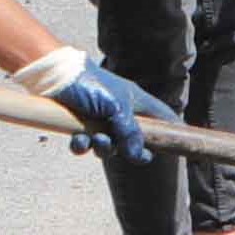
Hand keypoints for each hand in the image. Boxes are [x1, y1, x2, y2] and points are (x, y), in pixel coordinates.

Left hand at [54, 56, 175, 162]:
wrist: (52, 78)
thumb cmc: (90, 83)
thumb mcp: (117, 107)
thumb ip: (130, 133)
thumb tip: (139, 157)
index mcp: (137, 103)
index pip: (164, 118)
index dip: (173, 130)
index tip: (182, 144)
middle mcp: (121, 113)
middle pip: (135, 139)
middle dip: (130, 149)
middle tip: (131, 154)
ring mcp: (100, 121)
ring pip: (109, 145)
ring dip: (103, 147)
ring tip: (96, 139)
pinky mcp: (78, 128)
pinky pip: (85, 146)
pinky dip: (82, 146)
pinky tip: (78, 139)